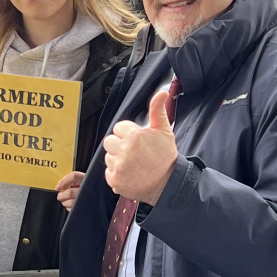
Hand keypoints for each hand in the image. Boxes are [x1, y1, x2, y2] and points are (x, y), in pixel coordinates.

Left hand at [55, 171, 84, 210]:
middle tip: (60, 195)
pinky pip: (73, 209)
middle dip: (62, 195)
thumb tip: (58, 187)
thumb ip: (70, 181)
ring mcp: (87, 199)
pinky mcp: (85, 207)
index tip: (58, 187)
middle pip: (70, 193)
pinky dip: (69, 208)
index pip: (74, 176)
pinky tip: (71, 205)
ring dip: (65, 202)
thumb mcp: (79, 180)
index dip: (63, 182)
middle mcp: (87, 189)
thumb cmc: (83, 187)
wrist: (96, 196)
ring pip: (71, 202)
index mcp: (85, 179)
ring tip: (65, 201)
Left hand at [103, 91, 177, 205]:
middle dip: (119, 145)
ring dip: (117, 159)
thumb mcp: (164, 131)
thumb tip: (161, 92)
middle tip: (134, 153)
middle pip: (109, 141)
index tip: (137, 142)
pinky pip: (108, 172)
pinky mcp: (115, 180)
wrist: (168, 184)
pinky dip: (116, 173)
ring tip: (133, 164)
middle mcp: (125, 150)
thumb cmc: (166, 157)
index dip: (128, 134)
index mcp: (135, 136)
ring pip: (108, 157)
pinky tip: (130, 174)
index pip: (118, 128)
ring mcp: (119, 166)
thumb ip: (158, 110)